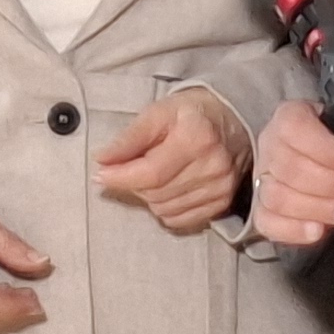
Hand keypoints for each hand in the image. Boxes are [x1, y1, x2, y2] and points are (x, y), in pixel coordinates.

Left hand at [96, 88, 250, 235]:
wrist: (233, 120)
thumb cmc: (191, 114)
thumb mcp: (158, 113)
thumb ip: (129, 138)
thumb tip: (102, 160)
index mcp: (195, 138)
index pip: (150, 172)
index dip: (120, 177)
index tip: (100, 175)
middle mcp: (212, 166)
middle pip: (156, 193)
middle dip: (134, 184)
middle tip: (132, 167)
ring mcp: (220, 188)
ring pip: (165, 209)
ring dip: (150, 197)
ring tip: (154, 175)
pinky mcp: (223, 203)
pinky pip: (181, 220)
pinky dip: (166, 209)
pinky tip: (168, 189)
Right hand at [248, 99, 333, 247]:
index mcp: (291, 116)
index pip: (296, 128)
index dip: (328, 151)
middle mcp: (270, 144)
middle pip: (289, 168)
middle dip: (329, 187)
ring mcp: (262, 178)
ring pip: (276, 197)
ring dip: (316, 209)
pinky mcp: (261, 209)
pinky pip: (266, 223)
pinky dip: (293, 230)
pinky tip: (318, 231)